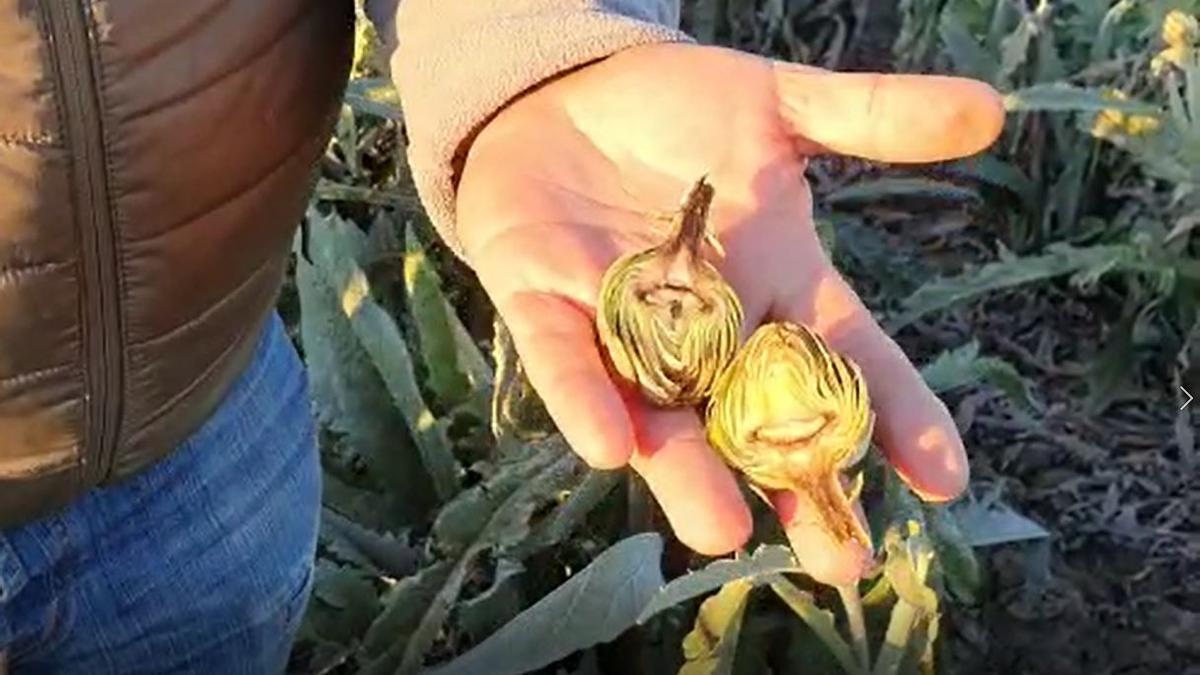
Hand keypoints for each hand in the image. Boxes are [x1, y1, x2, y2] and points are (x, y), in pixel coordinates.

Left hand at [455, 42, 1002, 584]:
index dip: (895, 412)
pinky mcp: (544, 308)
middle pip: (757, 420)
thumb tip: (989, 110)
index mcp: (771, 285)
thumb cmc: (675, 108)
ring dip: (688, 471)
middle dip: (795, 486)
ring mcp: (623, 328)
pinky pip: (567, 364)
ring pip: (660, 413)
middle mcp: (705, 329)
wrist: (563, 90)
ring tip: (720, 530)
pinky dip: (586, 400)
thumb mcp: (777, 108)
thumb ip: (871, 117)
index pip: (847, 358)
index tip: (944, 479)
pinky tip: (610, 446)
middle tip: (838, 558)